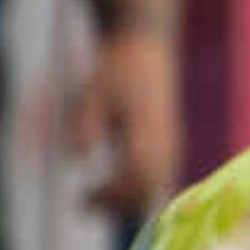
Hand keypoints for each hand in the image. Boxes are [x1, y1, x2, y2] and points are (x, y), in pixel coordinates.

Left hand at [67, 26, 178, 217]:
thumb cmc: (115, 68)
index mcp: (148, 131)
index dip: (110, 195)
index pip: (135, 178)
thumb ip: (85, 124)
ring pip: (157, 185)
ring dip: (129, 197)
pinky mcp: (170, 141)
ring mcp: (172, 142)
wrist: (145, 45)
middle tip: (84, 203)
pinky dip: (138, 187)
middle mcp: (166, 141)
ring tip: (96, 198)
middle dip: (118, 204)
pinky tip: (113, 182)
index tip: (81, 197)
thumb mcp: (92, 93)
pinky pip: (161, 176)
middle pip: (149, 189)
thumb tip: (77, 158)